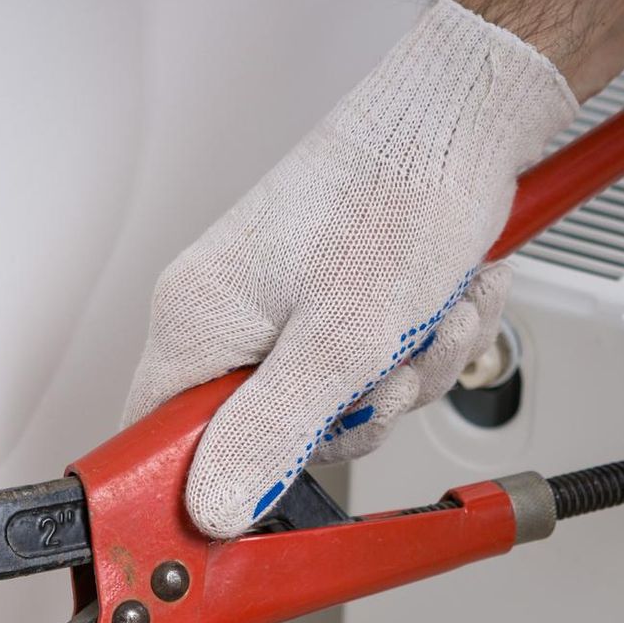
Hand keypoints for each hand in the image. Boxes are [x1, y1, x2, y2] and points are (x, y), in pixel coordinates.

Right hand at [124, 0, 575, 538]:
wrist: (466, 116)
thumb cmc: (402, 193)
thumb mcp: (341, 341)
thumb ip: (271, 434)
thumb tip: (213, 506)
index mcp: (198, 317)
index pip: (158, 442)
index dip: (215, 483)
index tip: (275, 483)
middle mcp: (228, 311)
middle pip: (270, 437)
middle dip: (356, 413)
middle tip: (386, 365)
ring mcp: (284, 304)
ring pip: (338, 404)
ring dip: (405, 371)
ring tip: (426, 313)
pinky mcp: (335, 296)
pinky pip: (374, 363)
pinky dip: (421, 339)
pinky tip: (442, 295)